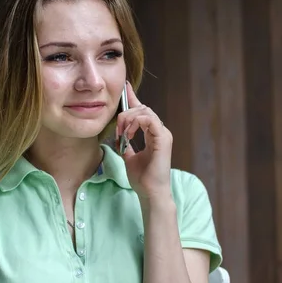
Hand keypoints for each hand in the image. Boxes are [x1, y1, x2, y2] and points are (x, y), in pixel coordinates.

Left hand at [116, 81, 172, 199]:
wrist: (150, 193)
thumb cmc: (142, 179)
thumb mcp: (129, 157)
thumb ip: (126, 144)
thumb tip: (118, 137)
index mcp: (154, 134)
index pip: (144, 111)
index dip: (134, 98)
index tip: (124, 89)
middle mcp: (160, 132)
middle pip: (142, 108)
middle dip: (126, 114)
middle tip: (117, 128)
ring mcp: (163, 134)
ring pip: (145, 111)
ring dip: (129, 119)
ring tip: (122, 133)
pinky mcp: (163, 139)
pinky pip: (149, 119)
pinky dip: (136, 123)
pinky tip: (129, 134)